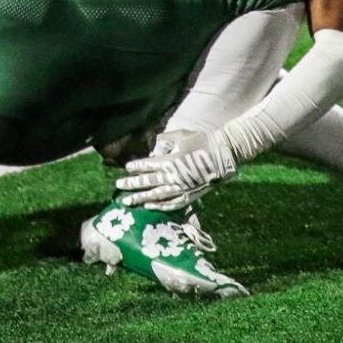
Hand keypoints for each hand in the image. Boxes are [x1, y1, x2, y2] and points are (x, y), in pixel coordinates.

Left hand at [115, 128, 238, 209]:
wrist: (224, 154)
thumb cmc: (202, 141)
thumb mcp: (180, 136)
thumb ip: (163, 141)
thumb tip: (152, 148)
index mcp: (170, 160)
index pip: (147, 165)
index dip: (135, 167)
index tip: (126, 168)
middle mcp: (173, 176)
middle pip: (148, 182)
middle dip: (131, 185)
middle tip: (118, 186)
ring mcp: (182, 188)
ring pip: (156, 196)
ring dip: (141, 199)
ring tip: (128, 201)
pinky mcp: (190, 196)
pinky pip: (172, 204)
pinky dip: (159, 206)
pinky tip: (149, 207)